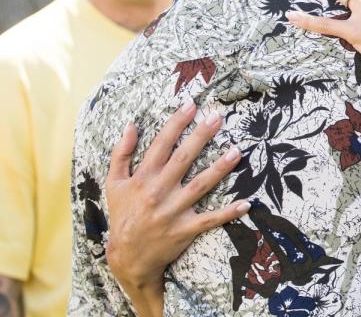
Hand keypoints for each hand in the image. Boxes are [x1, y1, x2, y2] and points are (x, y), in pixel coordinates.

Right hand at [105, 99, 248, 309]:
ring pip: (200, 186)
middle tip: (217, 117)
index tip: (191, 105)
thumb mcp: (113, 183)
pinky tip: (246, 203)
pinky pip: (210, 220)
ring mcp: (173, 211)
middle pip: (183, 159)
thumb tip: (131, 125)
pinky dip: (228, 212)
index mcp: (143, 178)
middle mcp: (158, 192)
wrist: (128, 256)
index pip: (161, 144)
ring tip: (236, 151)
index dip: (176, 123)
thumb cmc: (123, 215)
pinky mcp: (185, 229)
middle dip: (201, 136)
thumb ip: (121, 153)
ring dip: (219, 168)